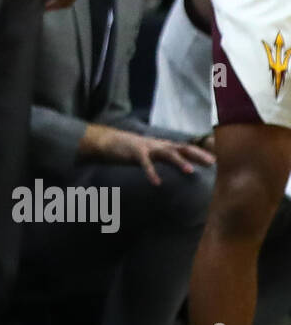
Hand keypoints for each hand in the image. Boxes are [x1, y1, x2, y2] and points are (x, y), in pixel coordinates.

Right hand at [79, 123, 215, 185]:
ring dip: (179, 162)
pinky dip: (152, 173)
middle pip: (182, 148)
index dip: (201, 153)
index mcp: (163, 146)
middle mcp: (159, 145)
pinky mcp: (135, 152)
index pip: (186, 148)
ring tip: (190, 171)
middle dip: (198, 155)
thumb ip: (164, 158)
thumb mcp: (151, 153)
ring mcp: (147, 147)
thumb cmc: (131, 150)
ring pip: (167, 153)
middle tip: (212, 163)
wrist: (108, 141)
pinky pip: (145, 163)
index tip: (216, 160)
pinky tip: (157, 183)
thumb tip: (179, 165)